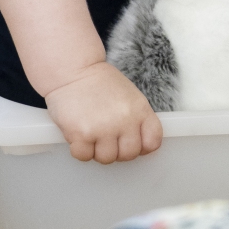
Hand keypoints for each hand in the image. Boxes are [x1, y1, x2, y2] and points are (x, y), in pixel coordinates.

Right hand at [45, 62, 162, 162]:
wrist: (75, 70)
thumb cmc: (101, 83)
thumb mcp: (129, 95)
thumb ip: (137, 118)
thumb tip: (140, 146)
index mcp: (140, 109)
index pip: (153, 142)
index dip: (141, 146)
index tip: (129, 141)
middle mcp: (125, 120)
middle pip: (129, 155)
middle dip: (117, 149)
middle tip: (106, 136)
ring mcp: (103, 129)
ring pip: (106, 159)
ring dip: (97, 150)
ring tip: (91, 132)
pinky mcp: (82, 135)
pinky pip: (84, 156)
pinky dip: (80, 149)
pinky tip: (78, 133)